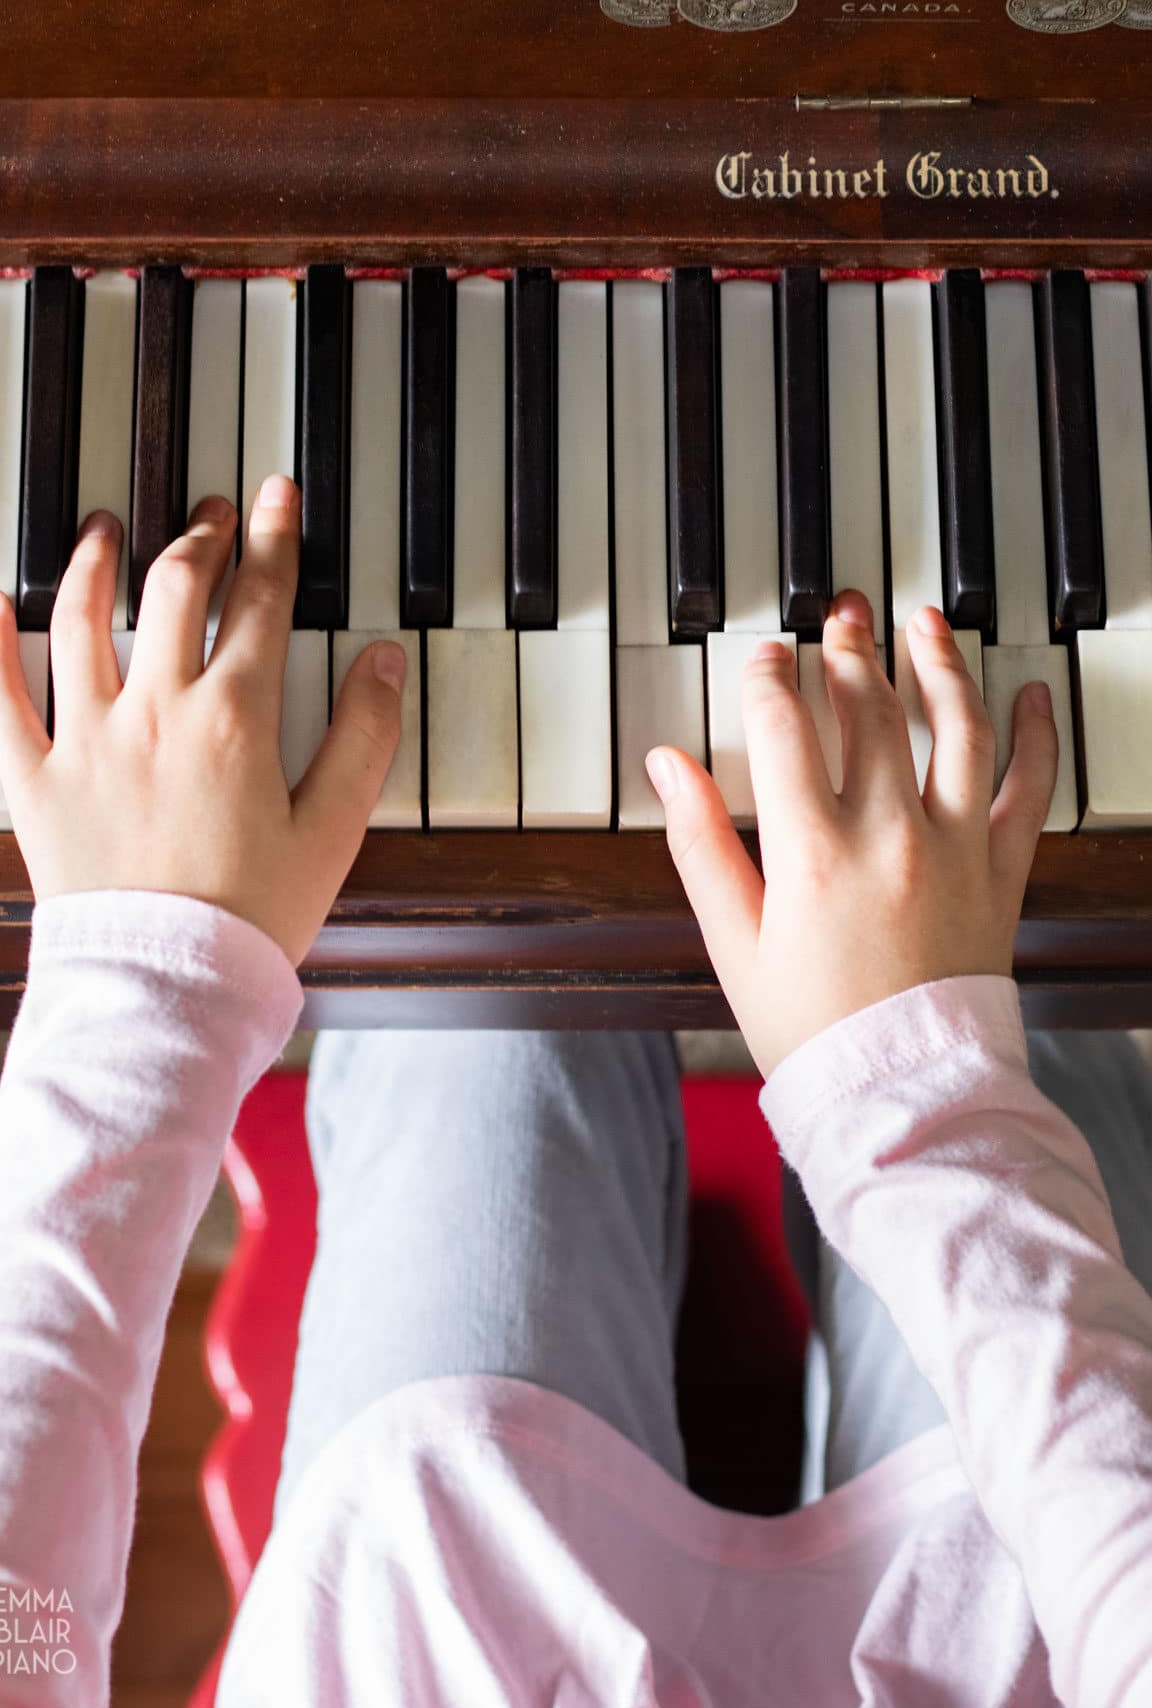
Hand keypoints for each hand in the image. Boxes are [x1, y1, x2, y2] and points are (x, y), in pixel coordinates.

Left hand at [0, 474, 404, 966]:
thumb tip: (382, 663)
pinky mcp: (37, 780)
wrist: (167, 985)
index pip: (259, 602)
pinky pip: (0, 697)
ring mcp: (88, 741)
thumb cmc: (252, 917)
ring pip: (81, 620)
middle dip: (197, 537)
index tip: (276, 499)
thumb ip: (363, 738)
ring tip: (104, 529)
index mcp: (234, 720)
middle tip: (209, 512)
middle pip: (173, 591)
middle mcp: (156, 712)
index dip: (273, 540)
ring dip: (94, 562)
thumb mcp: (333, 830)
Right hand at [647, 591, 1057, 1076]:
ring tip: (923, 621)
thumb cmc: (812, 1028)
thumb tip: (670, 768)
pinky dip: (1037, 736)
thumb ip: (701, 844)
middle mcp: (888, 836)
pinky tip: (1031, 696)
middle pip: (869, 711)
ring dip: (938, 663)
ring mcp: (954, 849)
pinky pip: (1030, 790)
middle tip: (842, 614)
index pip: (785, 728)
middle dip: (850, 650)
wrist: (901, 1093)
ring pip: (955, 728)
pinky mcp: (1001, 873)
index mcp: (812, 853)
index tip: (766, 658)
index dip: (769, 678)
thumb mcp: (732, 942)